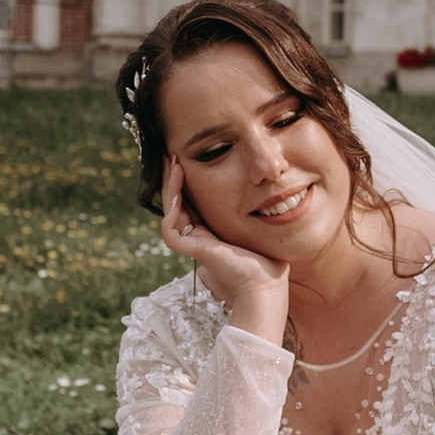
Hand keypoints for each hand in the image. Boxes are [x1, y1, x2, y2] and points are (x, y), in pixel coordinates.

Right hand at [161, 160, 288, 334]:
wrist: (263, 281)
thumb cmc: (265, 257)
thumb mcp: (253, 223)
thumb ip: (247, 208)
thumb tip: (257, 182)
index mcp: (210, 232)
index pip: (191, 201)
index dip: (187, 180)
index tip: (187, 158)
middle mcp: (196, 236)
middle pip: (176, 203)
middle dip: (173, 178)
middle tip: (172, 153)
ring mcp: (189, 243)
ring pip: (170, 209)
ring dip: (170, 184)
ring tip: (174, 162)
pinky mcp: (186, 247)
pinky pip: (169, 222)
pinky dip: (171, 200)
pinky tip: (178, 180)